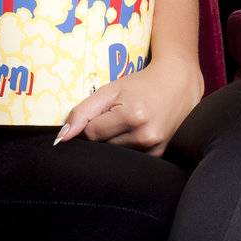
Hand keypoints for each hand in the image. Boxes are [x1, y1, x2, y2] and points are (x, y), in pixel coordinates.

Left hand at [55, 55, 204, 156]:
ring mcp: (155, 148)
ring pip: (116, 154)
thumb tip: (62, 137)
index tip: (100, 114)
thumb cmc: (142, 84)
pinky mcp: (160, 155)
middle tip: (115, 117)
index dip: (90, 124)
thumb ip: (84, 111)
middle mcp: (145, 135)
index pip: (92, 133)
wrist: (178, 83)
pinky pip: (131, 158)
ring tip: (127, 123)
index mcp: (132, 116)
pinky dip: (128, 147)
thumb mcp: (111, 90)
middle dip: (103, 134)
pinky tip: (135, 132)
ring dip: (114, 141)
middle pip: (103, 146)